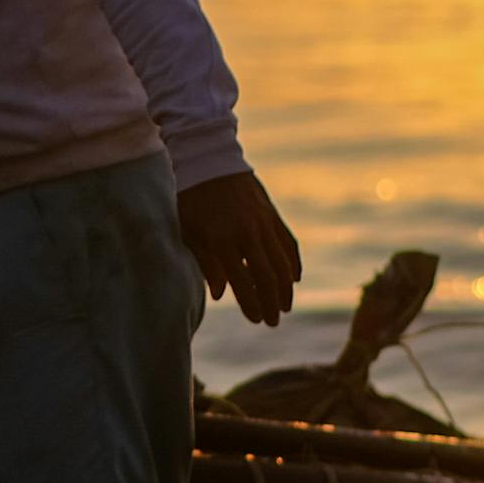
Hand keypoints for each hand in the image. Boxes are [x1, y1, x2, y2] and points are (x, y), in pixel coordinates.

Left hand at [177, 169, 300, 325]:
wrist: (209, 160)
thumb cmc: (191, 199)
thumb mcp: (189, 232)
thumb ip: (206, 264)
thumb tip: (219, 295)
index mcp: (223, 241)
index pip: (242, 283)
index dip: (251, 305)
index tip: (256, 320)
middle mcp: (247, 234)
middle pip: (267, 277)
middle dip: (271, 303)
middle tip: (273, 322)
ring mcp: (263, 223)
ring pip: (282, 263)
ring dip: (285, 288)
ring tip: (285, 306)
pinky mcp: (271, 214)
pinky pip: (288, 243)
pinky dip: (293, 263)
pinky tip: (294, 278)